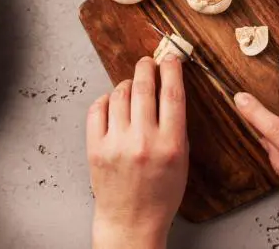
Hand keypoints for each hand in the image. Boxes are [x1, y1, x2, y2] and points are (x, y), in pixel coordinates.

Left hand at [86, 56, 188, 248]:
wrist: (131, 220)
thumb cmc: (160, 193)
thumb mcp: (183, 160)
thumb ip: (177, 126)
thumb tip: (169, 90)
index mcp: (170, 144)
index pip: (172, 94)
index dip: (172, 69)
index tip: (171, 58)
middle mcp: (143, 141)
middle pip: (144, 87)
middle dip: (146, 67)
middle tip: (148, 62)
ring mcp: (116, 144)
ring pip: (119, 95)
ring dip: (127, 84)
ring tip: (132, 87)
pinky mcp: (95, 148)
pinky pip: (97, 109)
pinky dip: (106, 100)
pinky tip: (112, 103)